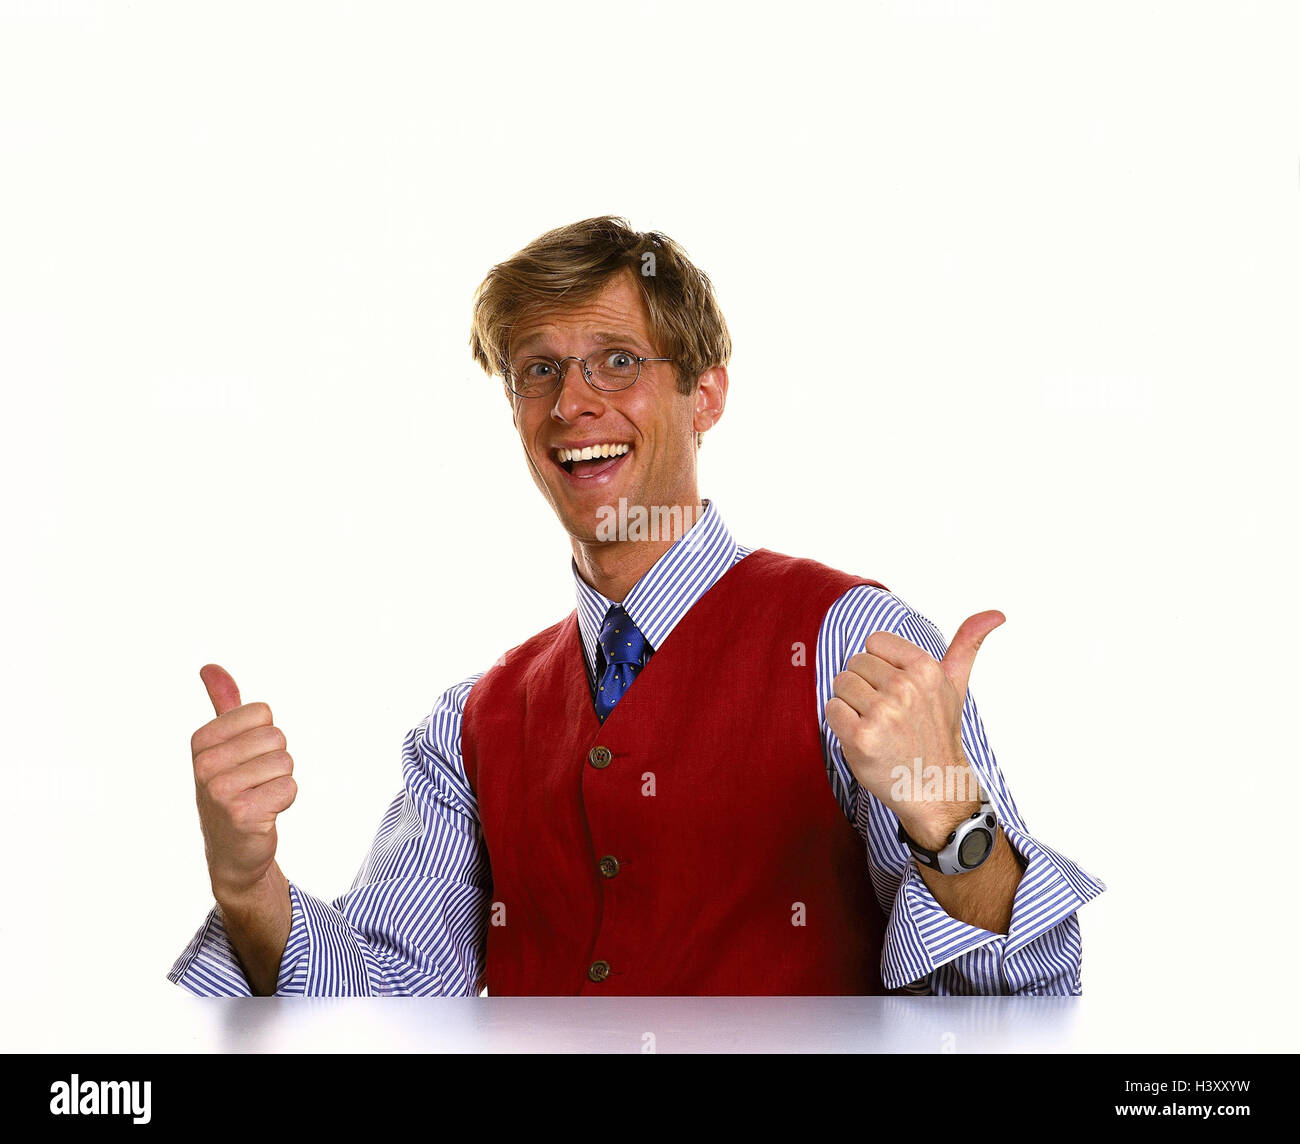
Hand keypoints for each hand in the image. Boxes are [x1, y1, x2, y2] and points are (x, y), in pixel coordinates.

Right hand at [190, 664, 297, 902]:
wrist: (233, 851)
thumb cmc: (233, 790)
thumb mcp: (224, 744)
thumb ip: (223, 704)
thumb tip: (210, 667)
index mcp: (201, 740)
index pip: (262, 712)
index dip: (265, 737)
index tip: (246, 760)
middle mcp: (204, 763)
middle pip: (277, 737)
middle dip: (276, 761)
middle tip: (254, 783)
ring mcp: (219, 789)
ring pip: (285, 762)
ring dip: (281, 782)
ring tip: (258, 798)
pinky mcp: (240, 812)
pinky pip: (289, 788)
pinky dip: (284, 801)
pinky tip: (263, 815)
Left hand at [825, 611, 1003, 846]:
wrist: (935, 789)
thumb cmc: (938, 734)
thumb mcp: (955, 685)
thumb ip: (968, 644)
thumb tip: (997, 613)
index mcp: (925, 669)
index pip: (873, 643)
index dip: (880, 667)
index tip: (897, 690)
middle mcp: (905, 688)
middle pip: (854, 664)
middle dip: (865, 687)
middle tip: (888, 714)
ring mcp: (882, 714)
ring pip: (840, 685)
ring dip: (852, 705)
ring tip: (877, 726)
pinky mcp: (861, 738)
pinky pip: (831, 709)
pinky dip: (841, 723)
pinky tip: (865, 738)